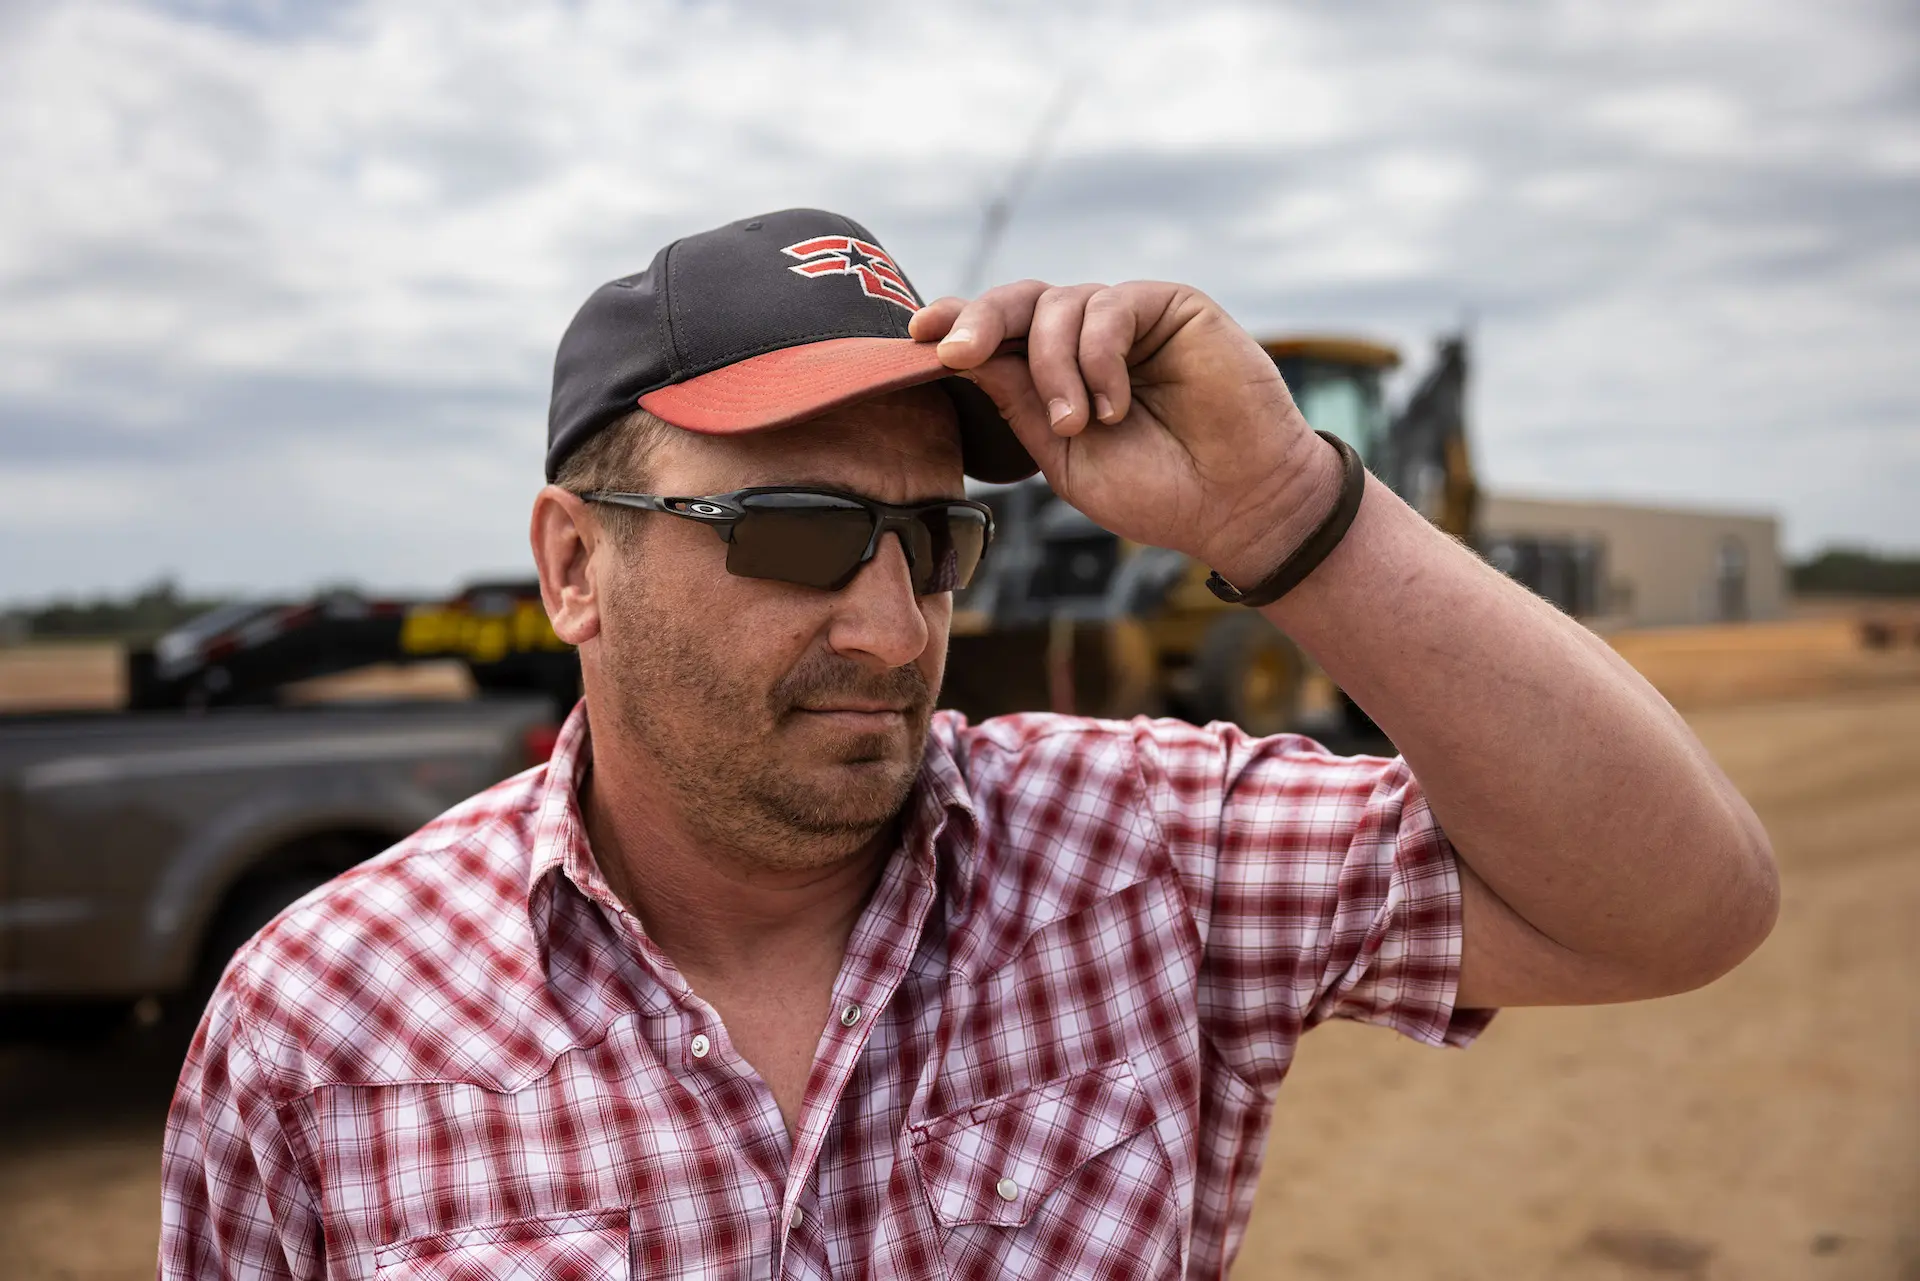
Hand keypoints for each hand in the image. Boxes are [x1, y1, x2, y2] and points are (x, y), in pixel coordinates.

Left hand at [909, 281, 1343, 584]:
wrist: (1236, 505)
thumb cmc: (1154, 489)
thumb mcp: (1064, 456)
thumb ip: (1017, 402)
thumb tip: (958, 352)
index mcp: (1054, 373)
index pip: (997, 334)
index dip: (955, 325)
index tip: (913, 336)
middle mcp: (1087, 338)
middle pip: (1017, 302)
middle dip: (977, 321)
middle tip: (953, 353)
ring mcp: (1128, 318)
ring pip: (1059, 305)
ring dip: (1054, 369)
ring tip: (1080, 425)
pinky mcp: (1170, 305)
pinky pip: (1108, 308)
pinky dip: (1098, 358)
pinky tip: (1115, 406)